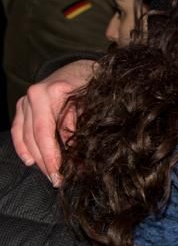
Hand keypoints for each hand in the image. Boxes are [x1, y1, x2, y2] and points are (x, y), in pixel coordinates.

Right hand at [11, 59, 95, 184]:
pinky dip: (22, 145)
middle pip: (34, 137)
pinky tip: (29, 161)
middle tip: (57, 181)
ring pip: (25, 136)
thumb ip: (80, 121)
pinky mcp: (24, 105)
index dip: (52, 156)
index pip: (45, 132)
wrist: (82, 65)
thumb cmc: (91, 81)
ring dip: (36, 158)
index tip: (61, 174)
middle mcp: (33, 96)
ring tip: (49, 175)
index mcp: (50, 93)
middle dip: (46, 162)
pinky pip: (18, 128)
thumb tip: (72, 147)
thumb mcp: (91, 99)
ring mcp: (26, 100)